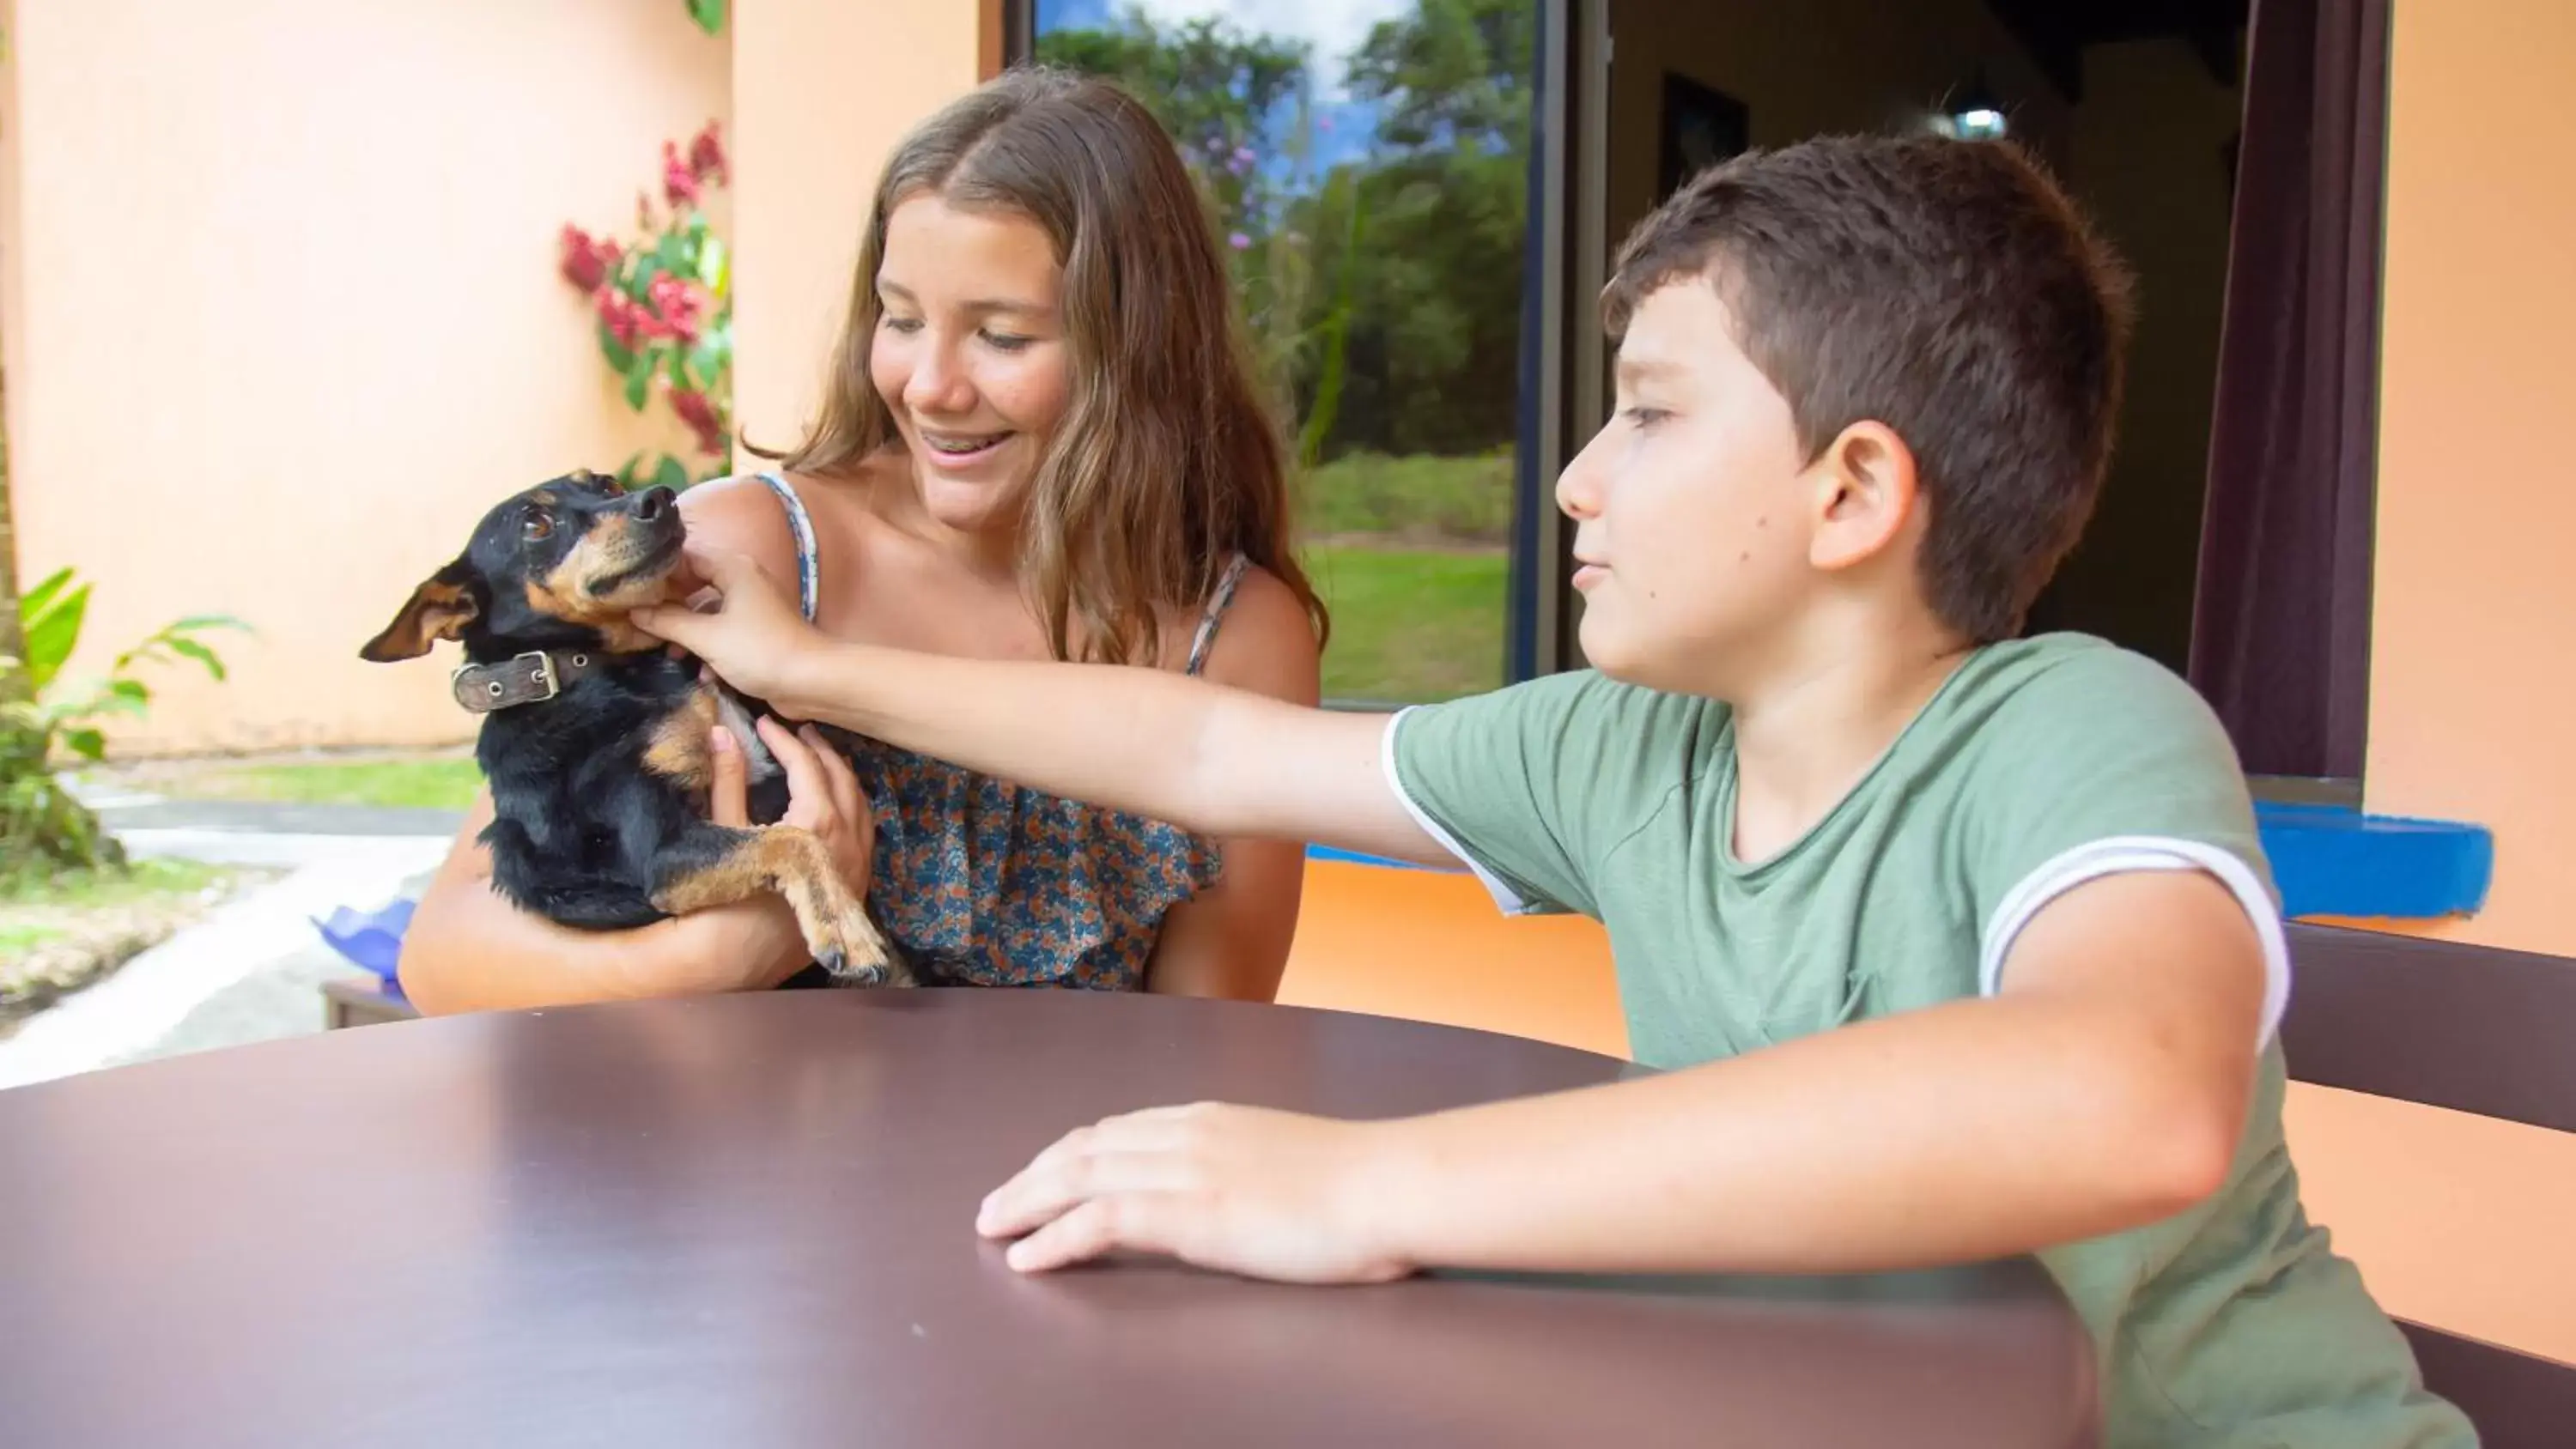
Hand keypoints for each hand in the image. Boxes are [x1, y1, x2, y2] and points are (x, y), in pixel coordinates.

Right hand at [631, 543, 824, 706]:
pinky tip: (697, 668)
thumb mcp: (706, 637)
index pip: (684, 555)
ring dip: (685, 628)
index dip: (657, 570)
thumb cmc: (760, 651)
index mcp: (733, 567)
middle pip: (694, 581)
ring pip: (706, 608)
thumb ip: (668, 621)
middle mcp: (743, 578)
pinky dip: (707, 643)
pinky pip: (722, 628)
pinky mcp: (757, 630)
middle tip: (636, 617)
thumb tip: (634, 611)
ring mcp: (752, 605)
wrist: (812, 681)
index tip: (628, 587)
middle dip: (668, 602)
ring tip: (664, 649)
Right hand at [663, 719, 873, 991]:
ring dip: (840, 776)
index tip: (764, 723)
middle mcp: (848, 842)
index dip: (784, 739)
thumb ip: (729, 779)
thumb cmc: (726, 895)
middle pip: (842, 778)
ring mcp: (858, 865)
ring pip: (861, 804)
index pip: (807, 765)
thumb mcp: (726, 831)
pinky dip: (851, 806)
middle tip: (798, 731)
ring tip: (818, 758)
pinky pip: (865, 833)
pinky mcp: (857, 885)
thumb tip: (723, 733)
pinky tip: (834, 802)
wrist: (735, 958)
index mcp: (818, 824)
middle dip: (820, 750)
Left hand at [974, 1102, 1414, 1282]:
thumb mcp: (1284, 1159)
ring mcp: (1184, 1169)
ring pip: (1079, 1177)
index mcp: (1209, 1118)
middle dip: (1032, 1176)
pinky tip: (1027, 1258)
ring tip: (992, 1229)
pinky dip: (1055, 1237)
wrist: (1387, 1185)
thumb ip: (1243, 1166)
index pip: (1117, 1129)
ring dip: (1026, 1203)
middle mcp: (1185, 1132)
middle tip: (993, 1206)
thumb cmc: (1358, 1184)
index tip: (1039, 1173)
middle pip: (1084, 1149)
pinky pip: (1100, 1219)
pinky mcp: (1189, 1211)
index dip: (1068, 1153)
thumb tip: (1229, 1191)